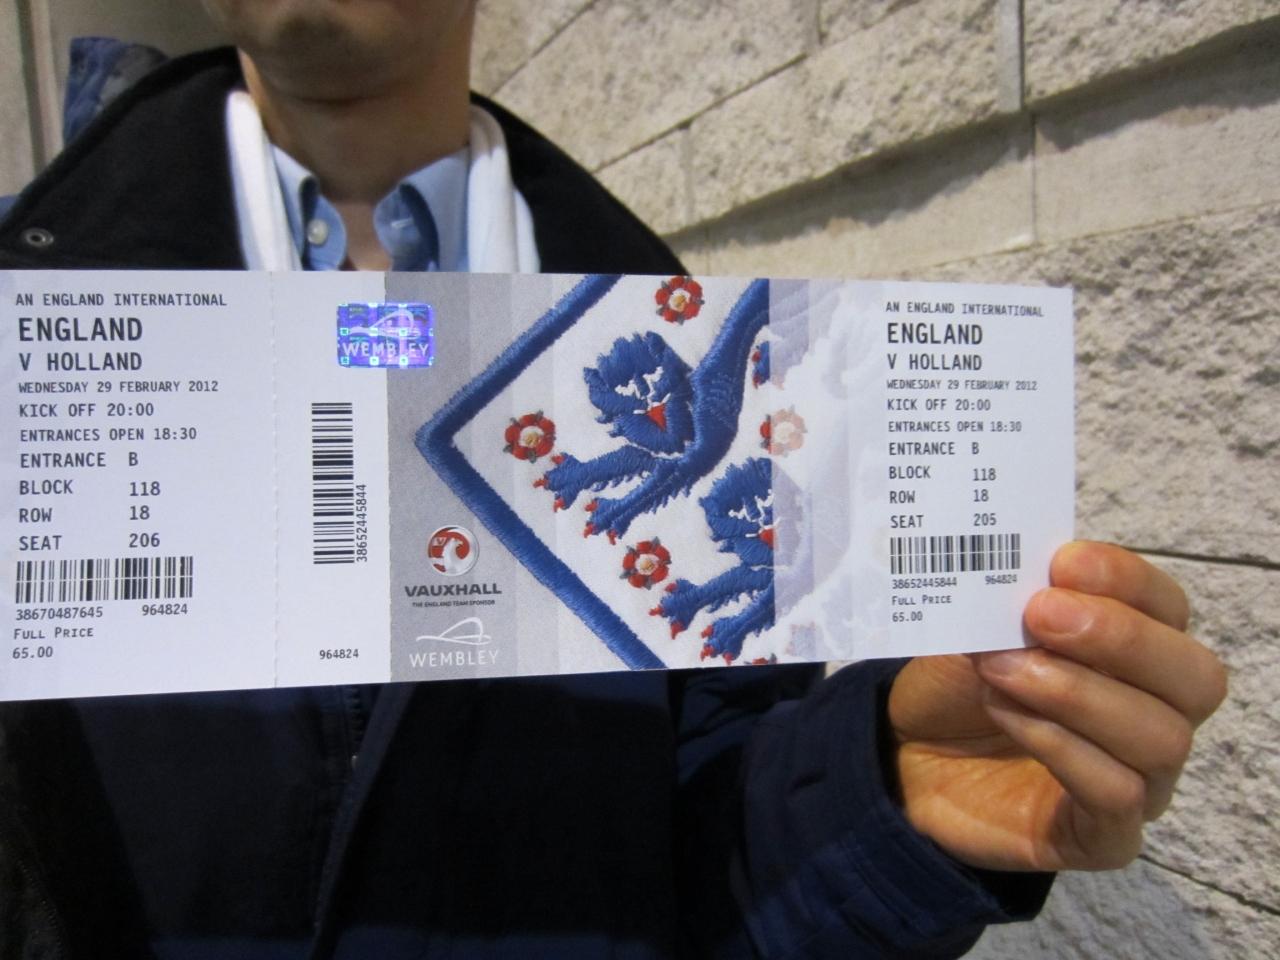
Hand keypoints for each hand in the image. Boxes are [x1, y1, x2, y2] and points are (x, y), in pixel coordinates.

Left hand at [888, 541, 1226, 871]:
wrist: (906, 754)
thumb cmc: (956, 682)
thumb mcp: (972, 623)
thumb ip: (1005, 595)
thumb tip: (1015, 565)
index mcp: (1138, 645)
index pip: (1169, 606)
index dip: (1124, 580)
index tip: (1061, 563)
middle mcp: (1157, 712)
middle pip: (1195, 677)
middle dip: (1119, 638)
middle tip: (1039, 615)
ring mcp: (1141, 779)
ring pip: (1160, 738)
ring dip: (1075, 693)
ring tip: (1000, 669)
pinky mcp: (1105, 835)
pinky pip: (1117, 794)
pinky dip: (1059, 747)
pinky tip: (1006, 715)